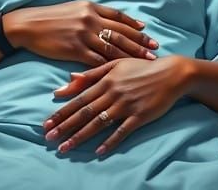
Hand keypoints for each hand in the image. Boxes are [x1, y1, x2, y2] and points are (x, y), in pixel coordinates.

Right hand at [4, 0, 158, 66]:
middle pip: (121, 32)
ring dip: (131, 55)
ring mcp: (83, 34)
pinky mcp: (75, 49)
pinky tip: (122, 73)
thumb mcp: (74, 8)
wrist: (28, 25)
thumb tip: (110, 21)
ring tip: (145, 62)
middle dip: (140, 42)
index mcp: (91, 7)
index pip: (119, 17)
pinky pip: (98, 60)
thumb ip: (92, 14)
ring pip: (114, 47)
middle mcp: (90, 19)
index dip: (134, 26)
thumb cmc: (51, 17)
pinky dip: (111, 66)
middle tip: (155, 50)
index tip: (147, 33)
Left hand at [43, 56, 189, 154]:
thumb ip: (92, 73)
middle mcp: (112, 93)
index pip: (78, 99)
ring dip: (80, 136)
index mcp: (105, 81)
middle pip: (84, 113)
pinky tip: (99, 151)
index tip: (46, 123)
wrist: (171, 73)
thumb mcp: (115, 65)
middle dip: (64, 127)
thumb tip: (68, 79)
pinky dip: (110, 141)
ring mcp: (126, 105)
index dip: (61, 112)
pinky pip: (122, 131)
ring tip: (65, 147)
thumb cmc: (142, 68)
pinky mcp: (140, 116)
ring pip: (98, 123)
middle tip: (49, 138)